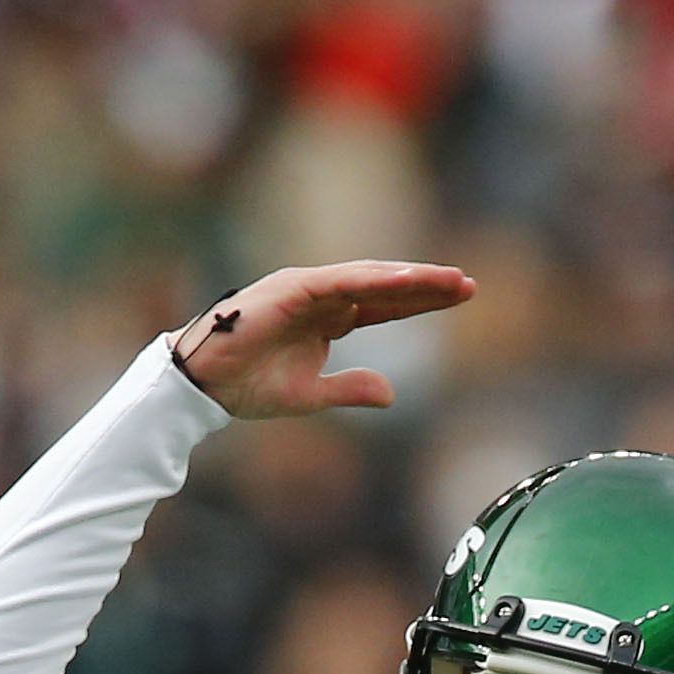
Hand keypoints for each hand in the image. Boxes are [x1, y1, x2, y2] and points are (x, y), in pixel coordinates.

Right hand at [169, 260, 474, 420]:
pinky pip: (341, 281)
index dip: (421, 301)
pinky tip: (407, 280)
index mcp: (328, 318)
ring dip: (410, 278)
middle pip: (385, 287)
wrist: (205, 387)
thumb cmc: (248, 385)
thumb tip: (391, 393)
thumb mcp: (312, 395)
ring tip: (450, 281)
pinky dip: (375, 280)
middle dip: (427, 285)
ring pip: (369, 279)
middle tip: (468, 285)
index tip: (460, 298)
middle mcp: (321, 296)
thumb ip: (351, 389)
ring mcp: (308, 289)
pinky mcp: (293, 290)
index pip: (385, 306)